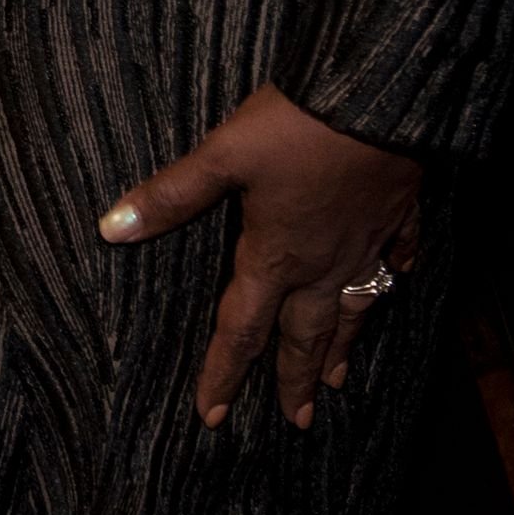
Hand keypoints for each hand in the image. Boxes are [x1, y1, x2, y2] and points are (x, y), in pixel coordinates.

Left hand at [98, 83, 420, 431]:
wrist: (378, 94)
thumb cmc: (296, 126)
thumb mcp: (223, 155)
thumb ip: (171, 195)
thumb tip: (112, 228)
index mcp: (275, 256)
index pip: (241, 329)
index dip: (224, 373)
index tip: (213, 416)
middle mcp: (323, 263)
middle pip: (305, 335)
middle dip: (294, 379)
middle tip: (296, 420)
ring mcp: (367, 241)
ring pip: (355, 308)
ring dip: (344, 346)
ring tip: (339, 380)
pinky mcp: (401, 211)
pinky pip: (399, 255)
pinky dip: (396, 273)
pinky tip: (399, 278)